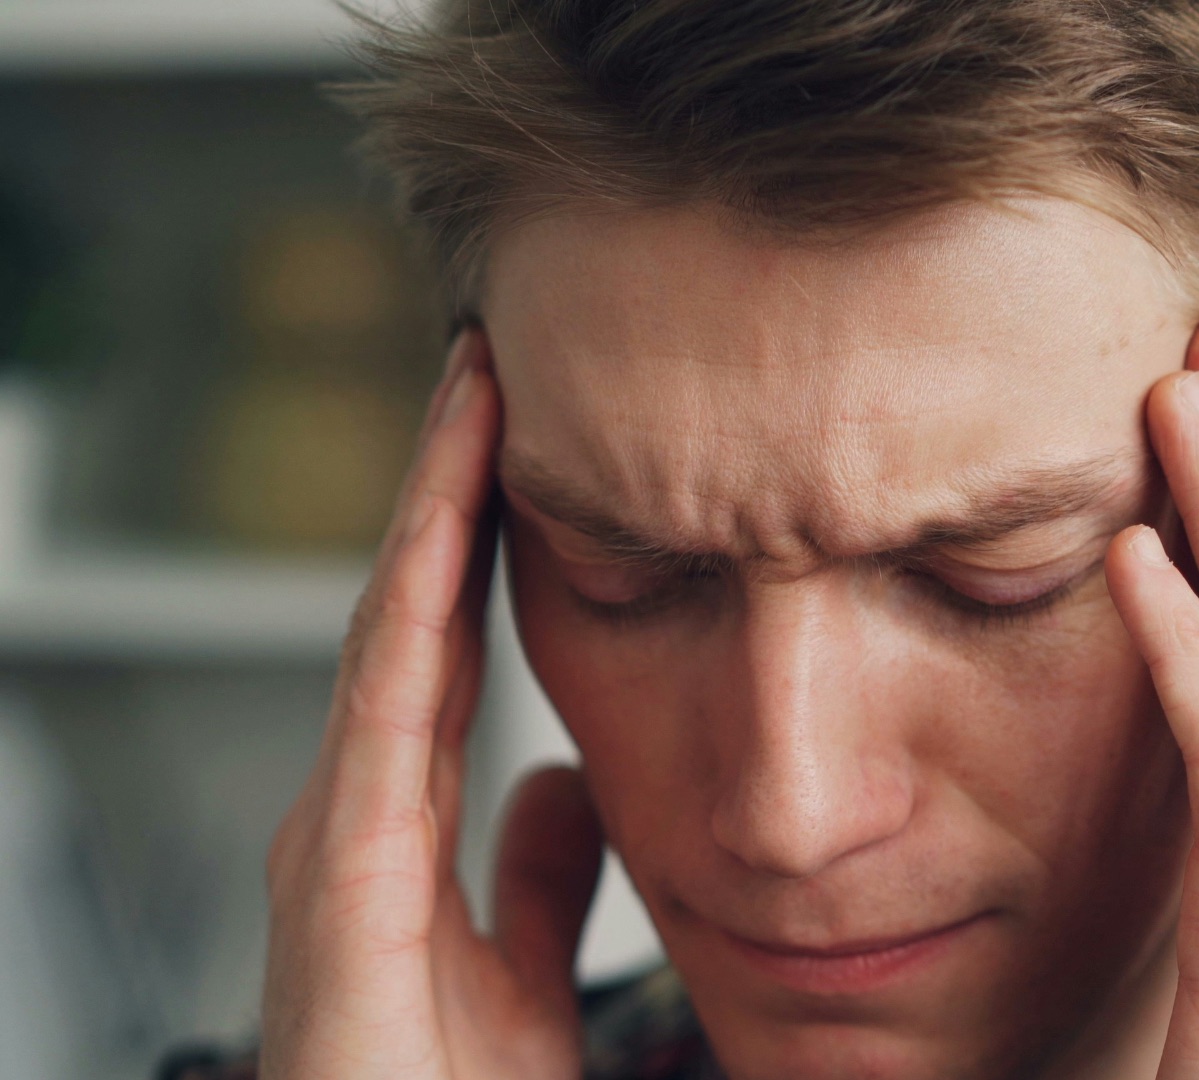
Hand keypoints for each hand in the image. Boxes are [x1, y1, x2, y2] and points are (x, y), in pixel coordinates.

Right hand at [260, 332, 605, 1078]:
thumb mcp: (520, 977)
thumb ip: (536, 880)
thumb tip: (561, 786)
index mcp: (396, 828)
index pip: (444, 646)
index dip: (477, 538)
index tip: (528, 436)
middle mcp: (355, 813)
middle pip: (409, 612)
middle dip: (450, 486)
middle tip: (495, 362)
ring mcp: (336, 837)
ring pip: (389, 631)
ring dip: (431, 506)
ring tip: (476, 390)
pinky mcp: (339, 880)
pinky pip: (384, 712)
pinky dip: (411, 605)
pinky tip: (443, 520)